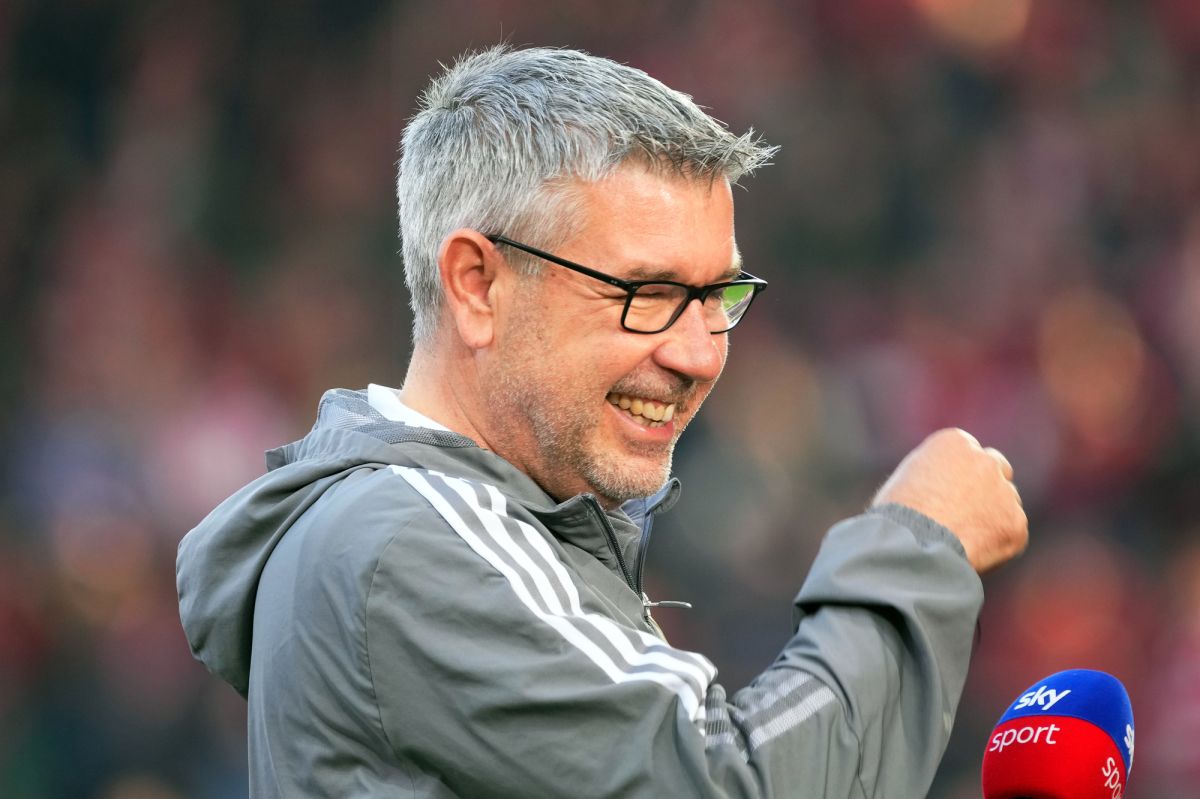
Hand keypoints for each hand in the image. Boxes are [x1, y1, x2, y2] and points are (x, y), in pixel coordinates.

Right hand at [872, 428, 1027, 573]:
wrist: (911, 545)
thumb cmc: (898, 515)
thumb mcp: (908, 478)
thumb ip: (936, 473)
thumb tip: (945, 486)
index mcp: (955, 442)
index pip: (969, 452)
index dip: (961, 473)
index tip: (953, 491)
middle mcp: (985, 460)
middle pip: (998, 467)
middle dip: (990, 485)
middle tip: (971, 511)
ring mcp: (1005, 492)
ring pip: (1008, 502)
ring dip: (995, 515)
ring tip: (964, 539)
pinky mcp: (1016, 523)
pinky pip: (1012, 533)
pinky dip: (998, 544)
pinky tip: (972, 552)